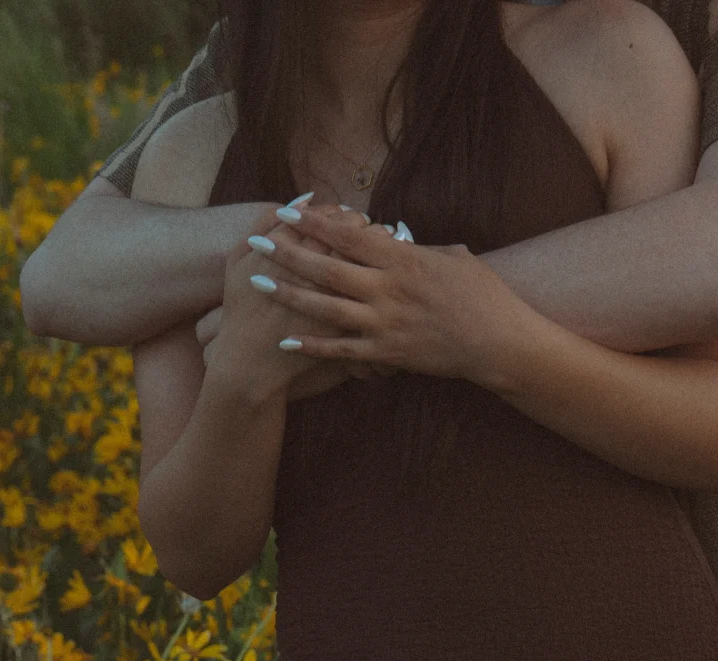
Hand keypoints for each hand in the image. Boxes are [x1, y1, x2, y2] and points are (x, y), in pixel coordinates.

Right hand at [207, 202, 392, 402]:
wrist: (250, 366)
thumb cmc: (241, 311)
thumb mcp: (237, 262)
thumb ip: (261, 225)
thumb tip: (298, 200)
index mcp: (289, 253)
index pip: (326, 218)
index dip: (337, 213)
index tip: (342, 214)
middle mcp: (313, 275)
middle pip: (351, 234)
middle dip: (360, 225)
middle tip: (363, 224)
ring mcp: (334, 301)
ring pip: (368, 264)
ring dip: (377, 246)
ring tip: (379, 243)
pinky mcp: (346, 329)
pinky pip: (373, 296)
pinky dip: (382, 283)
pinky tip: (382, 277)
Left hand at [244, 207, 529, 388]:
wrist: (499, 342)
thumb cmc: (484, 296)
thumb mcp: (455, 258)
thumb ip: (421, 248)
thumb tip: (397, 238)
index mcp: (404, 259)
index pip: (350, 235)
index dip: (316, 222)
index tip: (288, 211)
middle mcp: (388, 288)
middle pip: (328, 267)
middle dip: (289, 252)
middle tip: (257, 242)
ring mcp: (385, 322)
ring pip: (326, 306)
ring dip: (289, 295)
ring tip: (257, 284)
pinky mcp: (387, 352)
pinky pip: (342, 349)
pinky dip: (312, 345)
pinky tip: (285, 340)